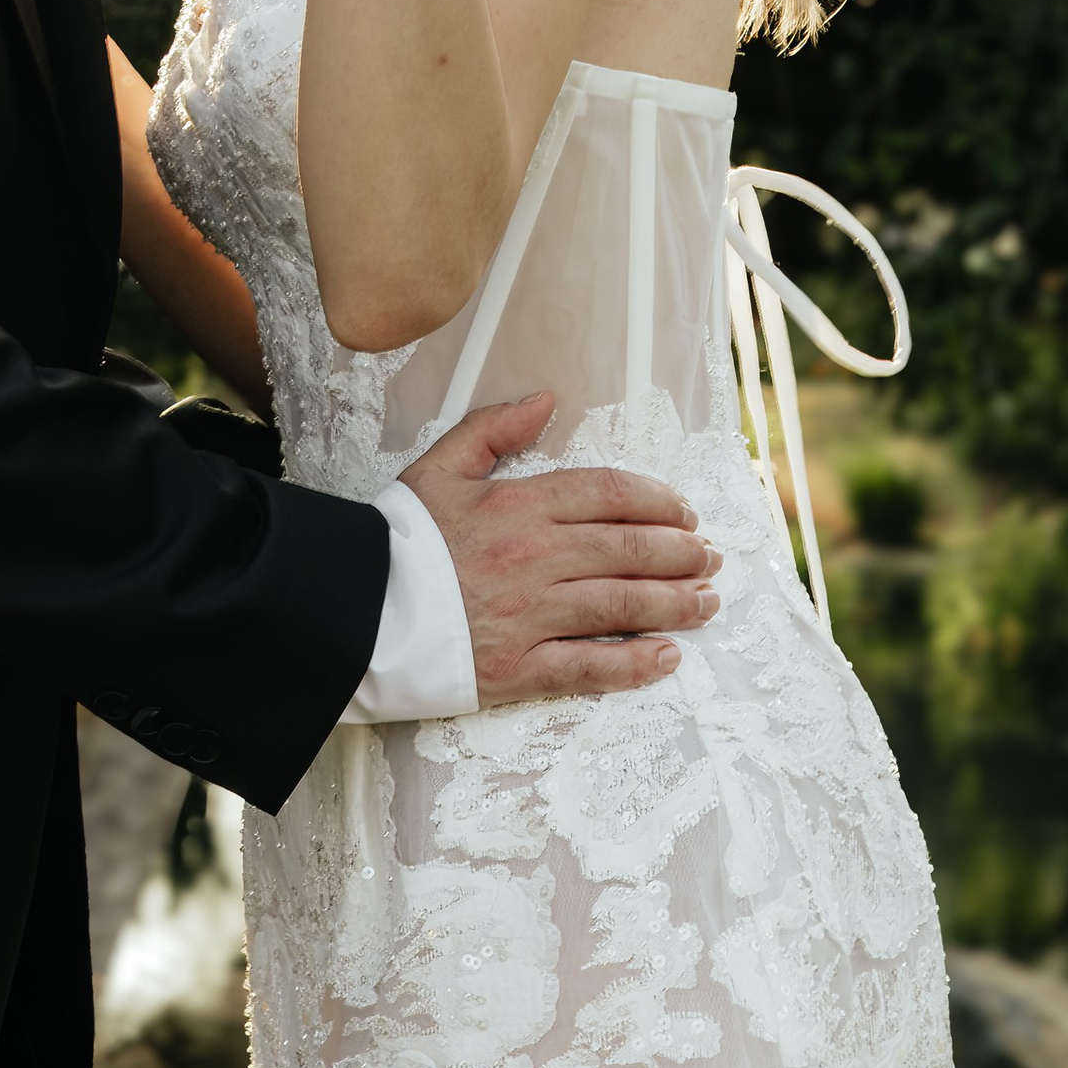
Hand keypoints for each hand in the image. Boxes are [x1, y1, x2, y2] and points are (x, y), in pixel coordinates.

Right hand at [399, 391, 719, 704]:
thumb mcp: (440, 465)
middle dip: (682, 554)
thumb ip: (494, 428)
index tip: (683, 511)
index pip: (609, 495)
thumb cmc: (399, 538)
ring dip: (676, 604)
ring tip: (708, 602)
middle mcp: (534, 559)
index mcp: (518, 506)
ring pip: (623, 606)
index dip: (657, 502)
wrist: (356, 607)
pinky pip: (592, 668)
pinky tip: (668, 657)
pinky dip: (637, 665)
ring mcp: (531, 616)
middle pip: (629, 551)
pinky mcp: (520, 668)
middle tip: (710, 557)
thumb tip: (545, 399)